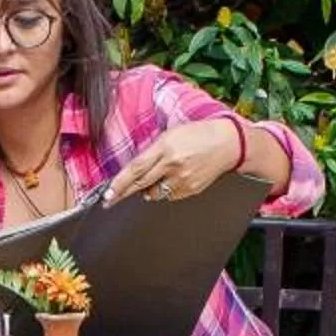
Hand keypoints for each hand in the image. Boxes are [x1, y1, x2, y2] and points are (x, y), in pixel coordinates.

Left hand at [104, 120, 247, 205]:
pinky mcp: (190, 190)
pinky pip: (169, 196)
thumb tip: (135, 172)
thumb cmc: (198, 135)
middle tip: (110, 200)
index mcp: (165, 147)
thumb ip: (152, 152)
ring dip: (147, 189)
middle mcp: (172, 165)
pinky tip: (173, 179)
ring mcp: (182, 179)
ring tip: (157, 177)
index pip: (136, 168)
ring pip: (154, 193)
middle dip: (123, 194)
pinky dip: (165, 191)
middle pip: (141, 184)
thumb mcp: (170, 135)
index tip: (108, 194)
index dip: (120, 183)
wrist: (227, 143)